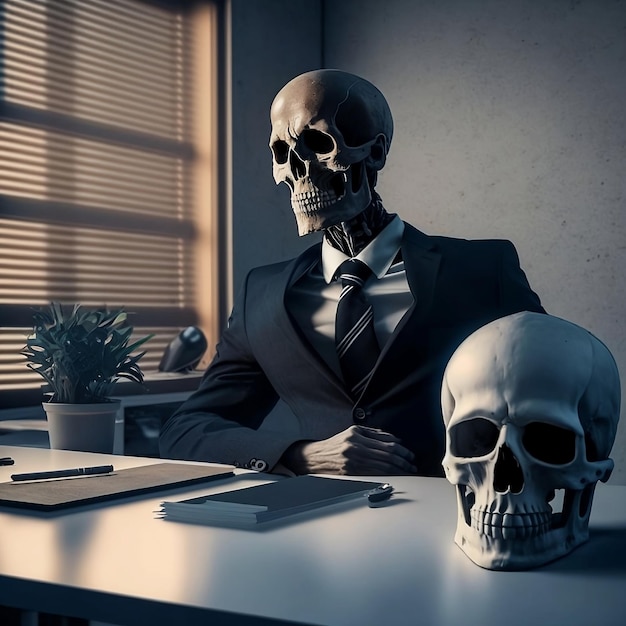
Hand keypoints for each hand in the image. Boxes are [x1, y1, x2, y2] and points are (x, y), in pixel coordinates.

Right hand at [281, 425, 417, 474]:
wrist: (314, 457)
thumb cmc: (336, 444)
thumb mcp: (353, 432)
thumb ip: (374, 434)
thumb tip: (396, 440)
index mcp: (356, 435)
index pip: (385, 444)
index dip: (401, 451)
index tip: (410, 455)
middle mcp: (354, 448)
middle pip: (386, 456)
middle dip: (403, 461)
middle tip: (413, 465)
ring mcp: (352, 462)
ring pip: (382, 467)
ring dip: (398, 470)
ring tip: (408, 472)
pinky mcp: (350, 473)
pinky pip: (373, 475)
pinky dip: (387, 476)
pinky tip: (395, 477)